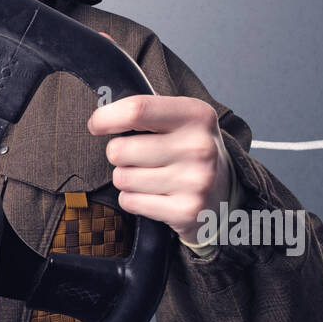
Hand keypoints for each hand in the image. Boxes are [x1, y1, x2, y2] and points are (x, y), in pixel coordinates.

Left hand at [87, 93, 231, 245]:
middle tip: (138, 157)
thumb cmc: (190, 150)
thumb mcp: (180, 119)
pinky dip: (133, 199)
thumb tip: (99, 117)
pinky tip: (154, 195)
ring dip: (126, 179)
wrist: (225, 192)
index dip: (106, 117)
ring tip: (150, 177)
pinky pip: (130, 201)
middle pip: (120, 149)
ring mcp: (195, 181)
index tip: (96, 124)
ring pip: (122, 177)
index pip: (136, 110)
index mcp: (196, 115)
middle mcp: (199, 147)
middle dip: (118, 154)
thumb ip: (146, 112)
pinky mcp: (186, 211)